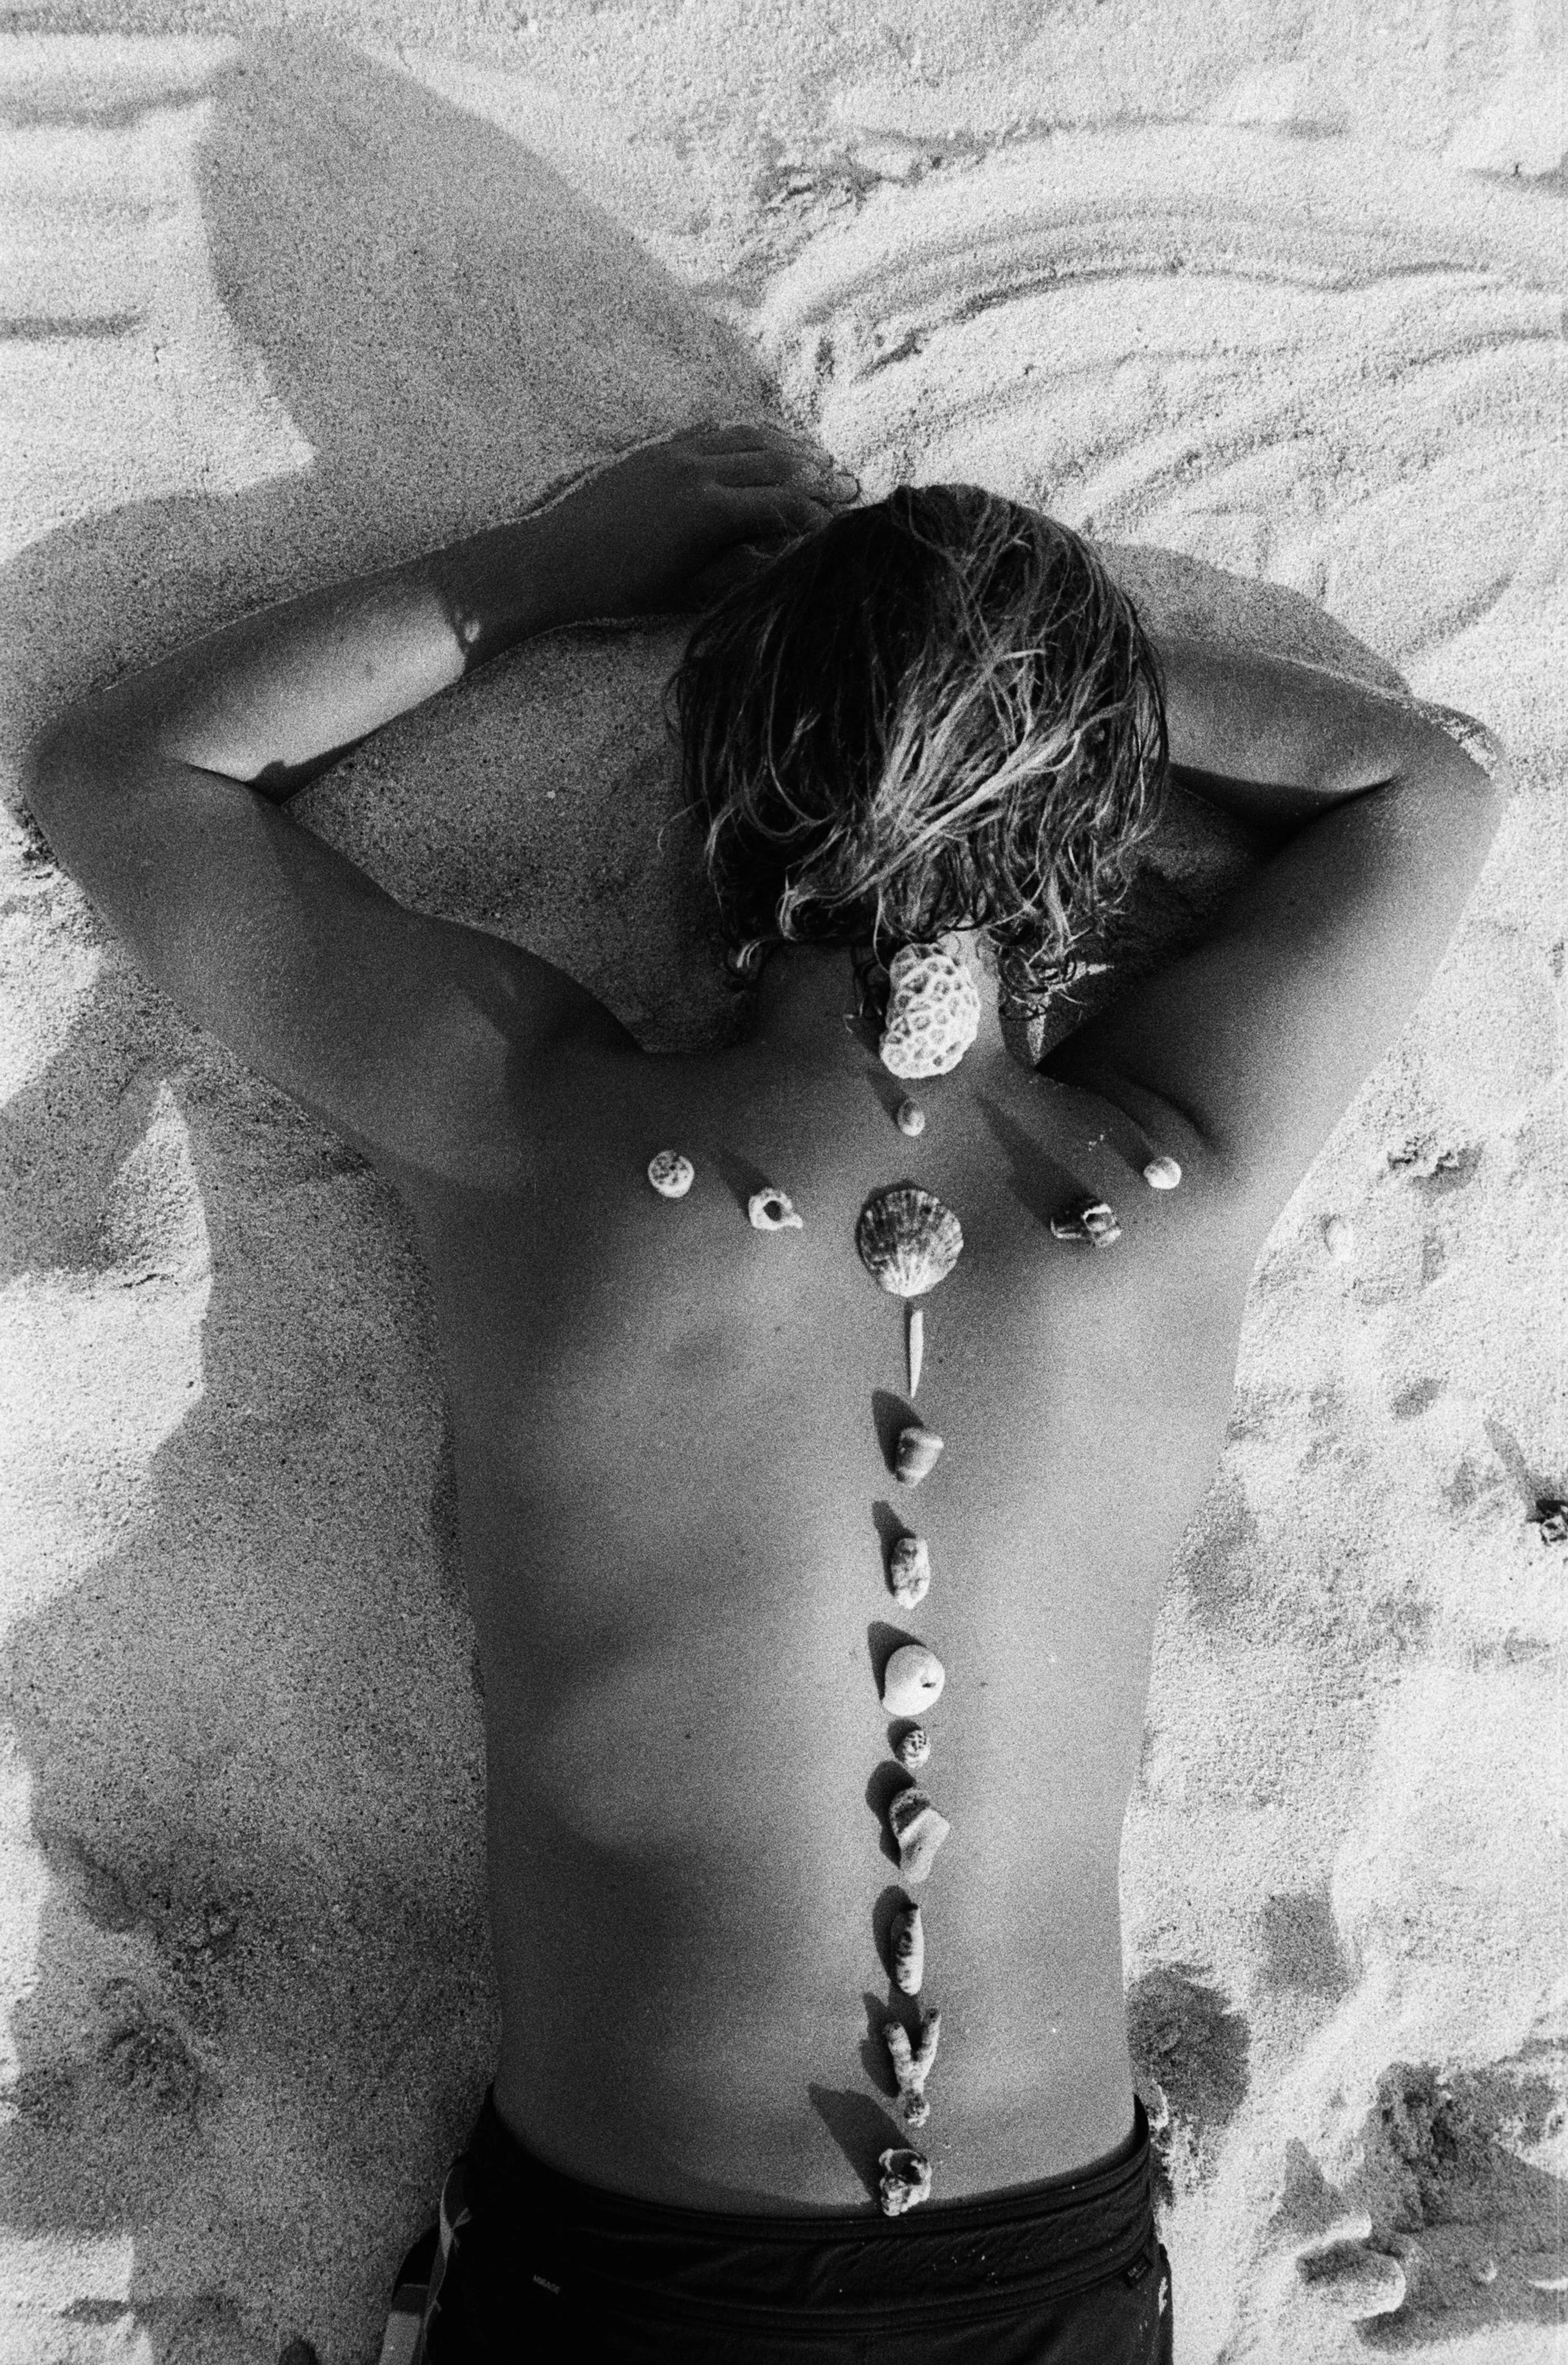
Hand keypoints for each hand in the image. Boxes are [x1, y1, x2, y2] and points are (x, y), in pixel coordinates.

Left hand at [531, 419, 859, 618]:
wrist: (553, 562)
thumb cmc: (620, 591)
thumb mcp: (690, 593)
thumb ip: (742, 569)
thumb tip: (785, 554)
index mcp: (711, 512)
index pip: (787, 503)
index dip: (822, 514)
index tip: (846, 523)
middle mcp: (698, 472)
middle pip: (777, 461)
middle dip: (817, 474)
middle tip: (847, 485)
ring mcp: (675, 455)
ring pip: (748, 437)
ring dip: (787, 447)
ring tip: (815, 459)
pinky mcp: (655, 451)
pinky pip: (712, 431)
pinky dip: (745, 436)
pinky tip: (761, 444)